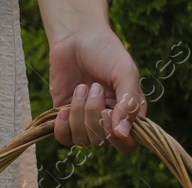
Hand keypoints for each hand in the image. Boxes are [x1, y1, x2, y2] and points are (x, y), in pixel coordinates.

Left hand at [47, 24, 144, 152]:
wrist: (76, 39)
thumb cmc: (106, 53)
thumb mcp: (125, 73)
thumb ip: (129, 102)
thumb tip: (123, 133)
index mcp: (128, 113)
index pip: (127, 144)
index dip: (116, 137)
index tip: (107, 113)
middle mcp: (108, 122)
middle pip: (101, 141)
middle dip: (94, 113)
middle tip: (95, 86)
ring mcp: (86, 122)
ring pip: (82, 139)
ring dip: (78, 112)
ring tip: (81, 87)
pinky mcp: (66, 120)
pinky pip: (64, 139)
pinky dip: (63, 126)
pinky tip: (63, 109)